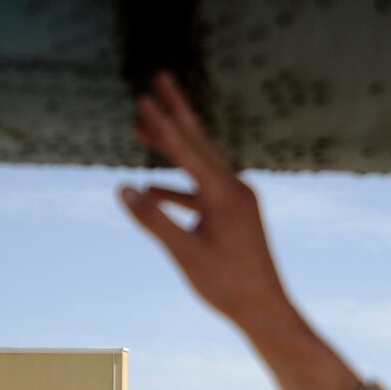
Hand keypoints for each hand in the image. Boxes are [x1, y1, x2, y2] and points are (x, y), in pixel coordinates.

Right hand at [119, 72, 295, 333]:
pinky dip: (178, 189)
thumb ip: (153, 219)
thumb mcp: (184, 253)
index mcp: (225, 194)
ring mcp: (239, 200)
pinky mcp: (237, 214)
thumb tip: (124, 187)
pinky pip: (202, 192)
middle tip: (159, 78)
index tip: (143, 96)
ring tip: (141, 131)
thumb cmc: (227, 286)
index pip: (187, 149)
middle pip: (198, 142)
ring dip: (171, 151)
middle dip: (174, 112)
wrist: (266, 311)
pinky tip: (152, 189)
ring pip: (199, 166)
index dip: (162, 123)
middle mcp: (235, 189)